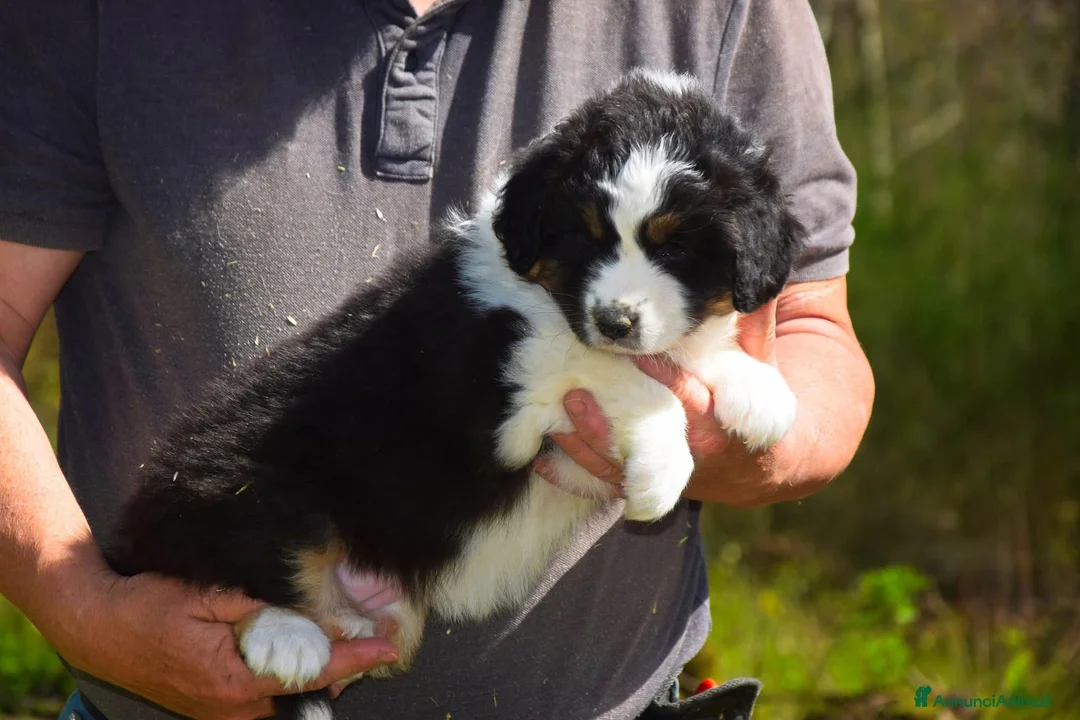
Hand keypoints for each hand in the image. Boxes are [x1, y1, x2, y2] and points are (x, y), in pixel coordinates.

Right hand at [51, 567, 398, 719]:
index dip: (354, 659)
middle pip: (306, 693)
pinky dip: (286, 679)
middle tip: (368, 635)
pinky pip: (265, 700)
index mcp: (234, 678)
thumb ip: (262, 609)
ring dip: (313, 673)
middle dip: (339, 666)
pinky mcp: (215, 709)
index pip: (310, 672)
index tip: (386, 648)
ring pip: (287, 699)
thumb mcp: (208, 595)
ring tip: (336, 638)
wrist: (98, 627)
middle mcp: (232, 706)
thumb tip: (308, 613)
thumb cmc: (149, 606)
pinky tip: (295, 650)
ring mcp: (222, 712)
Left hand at [532, 300, 779, 503]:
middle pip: (648, 442)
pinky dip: (574, 475)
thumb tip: (758, 282)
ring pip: (620, 469)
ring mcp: (665, 472)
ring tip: (555, 419)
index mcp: (721, 423)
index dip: (666, 381)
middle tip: (575, 394)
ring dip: (586, 446)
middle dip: (611, 424)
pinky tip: (543, 461)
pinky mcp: (643, 485)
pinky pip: (605, 485)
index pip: (692, 402)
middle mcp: (692, 453)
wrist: (757, 461)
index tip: (638, 358)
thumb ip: (755, 327)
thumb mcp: (761, 364)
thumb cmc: (752, 398)